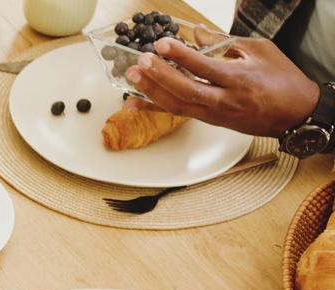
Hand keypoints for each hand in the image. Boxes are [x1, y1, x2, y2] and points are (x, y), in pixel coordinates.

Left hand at [125, 35, 319, 136]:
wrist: (295, 114)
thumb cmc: (281, 79)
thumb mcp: (259, 51)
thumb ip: (224, 42)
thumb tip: (196, 32)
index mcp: (240, 79)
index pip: (205, 67)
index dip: (182, 55)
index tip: (162, 43)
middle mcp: (225, 99)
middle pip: (187, 90)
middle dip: (161, 75)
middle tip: (141, 61)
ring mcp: (215, 113)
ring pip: (178, 106)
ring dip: (151, 92)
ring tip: (132, 76)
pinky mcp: (209, 120)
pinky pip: (178, 114)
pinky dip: (154, 108)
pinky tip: (132, 104)